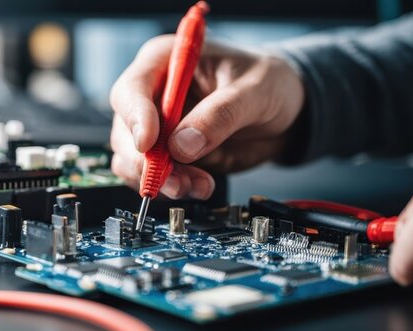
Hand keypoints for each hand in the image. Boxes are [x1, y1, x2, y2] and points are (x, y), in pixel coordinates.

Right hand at [109, 35, 304, 198]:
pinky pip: (154, 177)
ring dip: (161, 179)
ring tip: (197, 185)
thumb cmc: (270, 84)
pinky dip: (172, 187)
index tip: (148, 143)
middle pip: (125, 130)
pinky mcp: (169, 155)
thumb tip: (182, 145)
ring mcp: (159, 127)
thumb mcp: (256, 91)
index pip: (132, 89)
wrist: (287, 114)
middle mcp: (155, 94)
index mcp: (167, 61)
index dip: (135, 117)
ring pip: (134, 159)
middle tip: (175, 178)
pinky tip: (199, 185)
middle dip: (146, 161)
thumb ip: (220, 115)